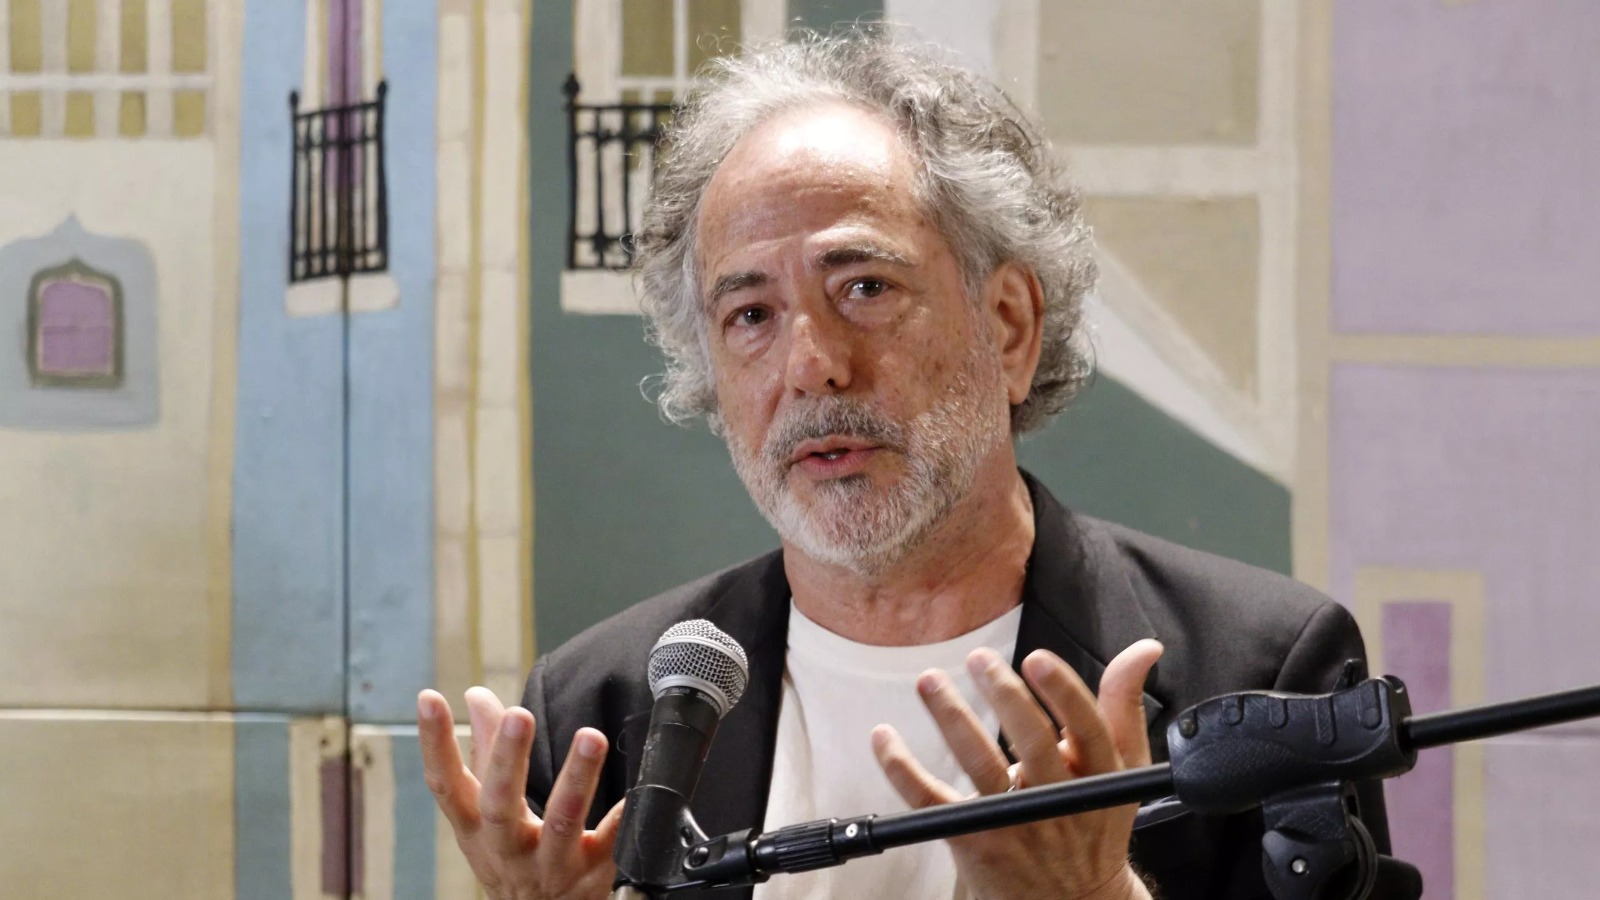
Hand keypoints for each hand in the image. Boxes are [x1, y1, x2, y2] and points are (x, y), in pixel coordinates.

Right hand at [418, 686, 623, 899]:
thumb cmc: (509, 856)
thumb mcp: (486, 813)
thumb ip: (485, 751)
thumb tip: (476, 696)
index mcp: (475, 828)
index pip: (446, 783)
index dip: (435, 744)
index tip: (430, 699)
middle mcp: (507, 849)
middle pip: (500, 805)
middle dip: (507, 760)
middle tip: (519, 715)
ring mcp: (550, 864)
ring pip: (562, 822)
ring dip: (577, 778)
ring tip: (591, 736)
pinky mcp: (592, 873)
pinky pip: (612, 843)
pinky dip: (624, 817)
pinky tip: (635, 789)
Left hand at [871, 640, 1163, 899]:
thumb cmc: (1091, 823)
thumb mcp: (1121, 769)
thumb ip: (1123, 705)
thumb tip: (1144, 649)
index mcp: (1100, 778)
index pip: (1088, 730)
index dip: (1063, 693)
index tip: (1036, 658)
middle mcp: (1059, 802)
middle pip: (1033, 744)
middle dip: (1004, 696)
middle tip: (979, 659)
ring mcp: (1015, 825)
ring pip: (980, 766)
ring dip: (953, 719)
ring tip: (931, 681)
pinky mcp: (976, 842)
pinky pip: (932, 802)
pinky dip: (903, 768)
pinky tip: (885, 738)